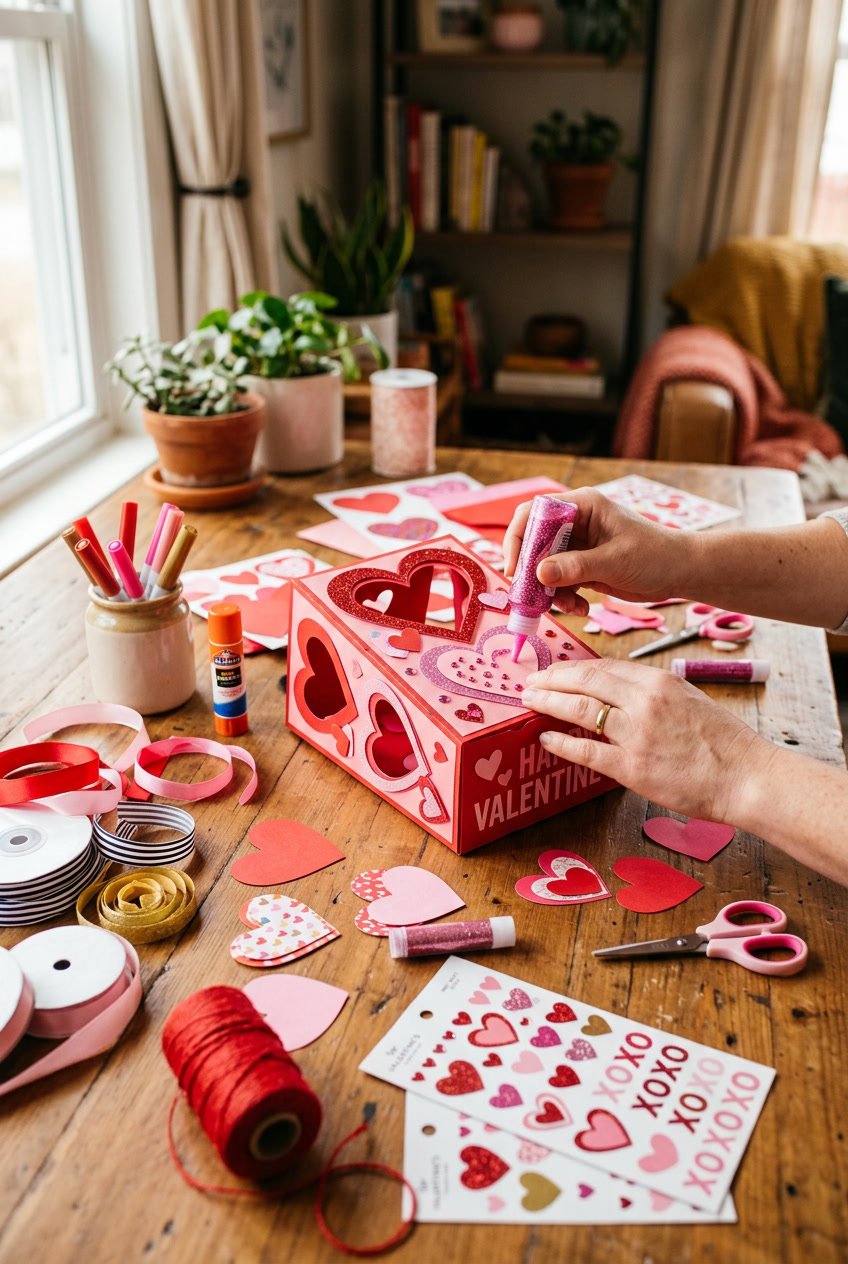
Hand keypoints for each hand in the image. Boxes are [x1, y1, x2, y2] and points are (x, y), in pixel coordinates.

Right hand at [503, 489, 696, 615]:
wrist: (680, 572)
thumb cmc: (656, 555)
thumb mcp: (614, 561)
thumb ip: (575, 566)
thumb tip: (539, 573)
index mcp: (582, 506)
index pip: (534, 512)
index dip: (519, 538)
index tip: (517, 569)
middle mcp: (576, 523)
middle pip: (534, 542)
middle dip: (532, 572)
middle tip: (533, 597)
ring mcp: (578, 545)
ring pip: (544, 567)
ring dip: (549, 591)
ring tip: (569, 607)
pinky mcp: (582, 566)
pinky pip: (559, 582)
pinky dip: (564, 598)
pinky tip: (581, 609)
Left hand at [521, 657, 775, 823]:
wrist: (746, 776)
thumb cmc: (723, 742)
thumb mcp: (688, 700)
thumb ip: (653, 694)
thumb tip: (619, 692)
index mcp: (658, 681)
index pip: (603, 667)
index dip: (572, 668)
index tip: (553, 670)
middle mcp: (644, 701)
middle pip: (584, 682)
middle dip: (551, 680)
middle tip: (530, 681)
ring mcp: (636, 734)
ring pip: (578, 710)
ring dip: (548, 703)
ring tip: (529, 701)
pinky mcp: (632, 767)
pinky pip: (586, 751)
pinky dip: (561, 743)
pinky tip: (545, 739)